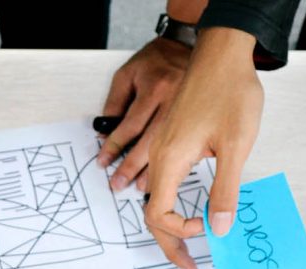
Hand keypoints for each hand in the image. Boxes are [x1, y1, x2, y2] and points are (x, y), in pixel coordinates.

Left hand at [98, 37, 190, 190]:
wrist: (192, 45)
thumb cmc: (157, 60)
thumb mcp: (127, 74)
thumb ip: (115, 103)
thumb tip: (105, 133)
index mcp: (154, 87)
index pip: (130, 125)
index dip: (115, 146)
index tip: (103, 162)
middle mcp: (174, 100)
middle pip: (150, 141)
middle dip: (132, 166)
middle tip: (119, 184)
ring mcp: (192, 109)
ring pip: (171, 146)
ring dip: (155, 170)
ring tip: (141, 186)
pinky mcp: (202, 116)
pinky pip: (190, 143)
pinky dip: (178, 161)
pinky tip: (169, 174)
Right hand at [144, 28, 262, 268]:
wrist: (222, 55)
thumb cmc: (230, 93)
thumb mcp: (236, 146)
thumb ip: (225, 190)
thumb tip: (219, 227)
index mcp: (171, 160)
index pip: (158, 213)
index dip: (179, 231)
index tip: (207, 228)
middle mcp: (160, 157)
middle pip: (150, 213)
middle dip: (168, 244)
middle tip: (187, 267)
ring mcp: (163, 149)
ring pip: (154, 199)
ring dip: (168, 226)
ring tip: (185, 246)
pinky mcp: (171, 142)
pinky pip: (162, 182)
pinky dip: (170, 205)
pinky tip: (188, 212)